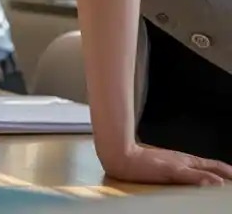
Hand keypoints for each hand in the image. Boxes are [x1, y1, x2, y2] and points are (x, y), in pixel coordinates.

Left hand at [100, 142, 231, 185]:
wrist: (121, 158)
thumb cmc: (145, 165)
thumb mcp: (172, 172)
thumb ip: (194, 176)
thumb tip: (218, 182)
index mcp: (188, 162)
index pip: (214, 166)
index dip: (227, 172)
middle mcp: (183, 161)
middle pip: (208, 166)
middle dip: (222, 173)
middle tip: (231, 180)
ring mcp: (173, 163)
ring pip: (197, 169)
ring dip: (209, 174)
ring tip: (216, 181)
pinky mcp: (163, 167)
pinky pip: (185, 172)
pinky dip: (194, 177)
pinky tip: (190, 180)